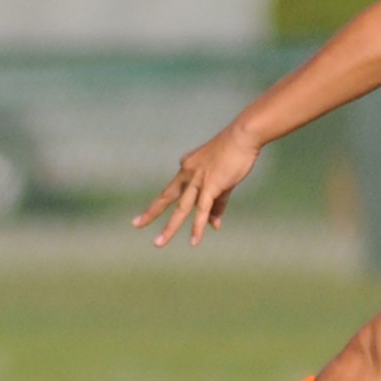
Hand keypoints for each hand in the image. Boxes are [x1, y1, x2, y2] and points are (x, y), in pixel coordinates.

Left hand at [133, 126, 261, 247]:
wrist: (244, 136)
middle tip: (136, 224)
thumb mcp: (223, 180)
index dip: (166, 203)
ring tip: (158, 243)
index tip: (153, 211)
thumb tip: (213, 224)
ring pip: (181, 208)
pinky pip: (202, 210)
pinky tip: (194, 241)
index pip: (174, 190)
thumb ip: (217, 204)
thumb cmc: (235, 153)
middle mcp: (187, 173)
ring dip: (170, 227)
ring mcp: (198, 179)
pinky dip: (197, 226)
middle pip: (167, 197)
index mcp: (187, 167)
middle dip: (151, 212)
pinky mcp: (211, 185)